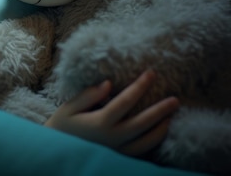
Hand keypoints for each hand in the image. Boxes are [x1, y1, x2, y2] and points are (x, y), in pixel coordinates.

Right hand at [44, 70, 178, 155]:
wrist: (55, 154)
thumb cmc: (61, 126)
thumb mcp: (69, 108)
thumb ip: (88, 95)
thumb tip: (108, 84)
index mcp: (100, 123)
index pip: (126, 101)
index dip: (140, 86)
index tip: (151, 73)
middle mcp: (112, 139)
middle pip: (143, 123)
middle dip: (161, 110)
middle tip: (175, 99)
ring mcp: (117, 151)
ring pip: (146, 142)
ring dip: (161, 128)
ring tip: (170, 116)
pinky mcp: (118, 158)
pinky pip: (141, 152)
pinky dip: (153, 142)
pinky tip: (158, 132)